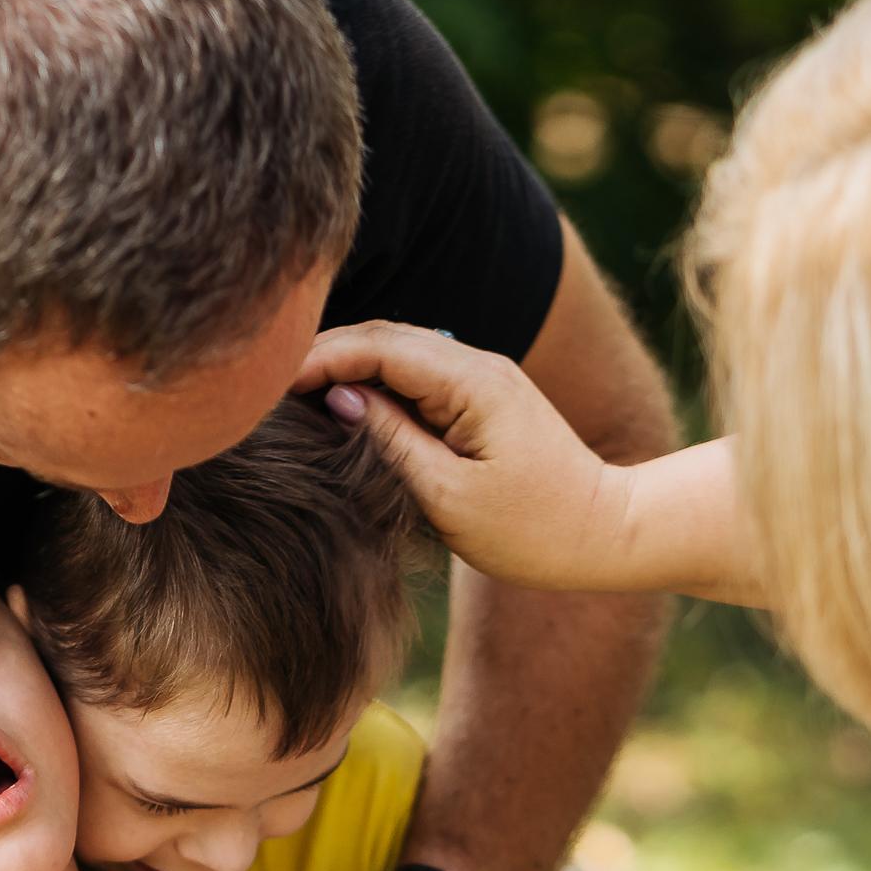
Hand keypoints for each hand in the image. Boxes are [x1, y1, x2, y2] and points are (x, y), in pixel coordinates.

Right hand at [294, 322, 631, 590]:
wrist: (604, 534)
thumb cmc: (530, 528)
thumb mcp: (447, 495)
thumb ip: (389, 441)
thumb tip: (337, 400)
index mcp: (472, 381)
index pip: (378, 346)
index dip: (319, 358)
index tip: (269, 387)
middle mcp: (478, 363)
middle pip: (383, 336)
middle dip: (323, 354)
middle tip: (267, 387)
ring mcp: (481, 376)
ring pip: (397, 351)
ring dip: (347, 366)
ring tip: (294, 396)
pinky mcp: (481, 397)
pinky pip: (416, 374)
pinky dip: (374, 383)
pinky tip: (343, 408)